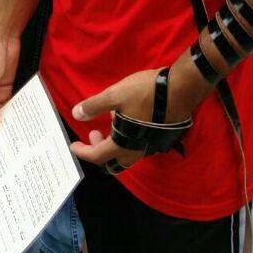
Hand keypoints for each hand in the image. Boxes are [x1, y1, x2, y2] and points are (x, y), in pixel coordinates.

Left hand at [70, 64, 201, 173]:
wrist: (179, 90)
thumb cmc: (145, 93)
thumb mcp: (115, 94)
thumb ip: (94, 106)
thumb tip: (76, 114)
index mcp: (122, 145)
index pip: (97, 156)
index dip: (82, 151)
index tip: (73, 145)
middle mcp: (135, 152)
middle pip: (112, 162)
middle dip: (99, 151)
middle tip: (93, 133)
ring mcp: (148, 147)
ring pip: (125, 155)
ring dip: (113, 144)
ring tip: (110, 123)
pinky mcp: (157, 139)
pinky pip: (136, 147)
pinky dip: (125, 139)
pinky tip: (126, 119)